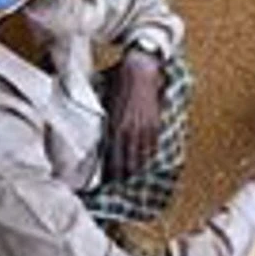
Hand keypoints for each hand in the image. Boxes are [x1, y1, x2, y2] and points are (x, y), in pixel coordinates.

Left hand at [106, 51, 162, 178]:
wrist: (139, 70)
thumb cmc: (118, 84)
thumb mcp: (105, 104)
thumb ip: (105, 123)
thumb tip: (100, 138)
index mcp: (113, 128)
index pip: (111, 159)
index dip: (109, 173)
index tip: (105, 183)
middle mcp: (127, 132)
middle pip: (126, 163)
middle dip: (122, 176)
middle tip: (119, 184)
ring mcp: (143, 129)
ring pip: (140, 158)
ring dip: (136, 169)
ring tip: (132, 177)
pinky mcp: (154, 124)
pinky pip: (152, 147)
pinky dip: (148, 157)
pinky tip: (145, 162)